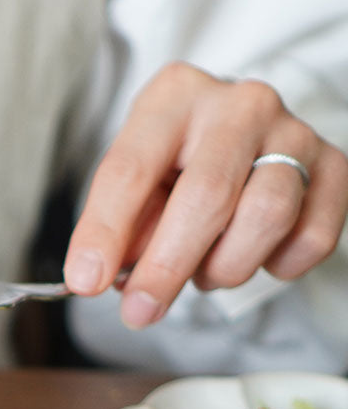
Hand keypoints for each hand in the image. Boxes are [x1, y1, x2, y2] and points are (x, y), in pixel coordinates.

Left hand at [63, 62, 347, 327]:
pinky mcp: (335, 165)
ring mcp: (293, 131)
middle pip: (205, 195)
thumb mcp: (133, 184)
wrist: (241, 138)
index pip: (130, 168)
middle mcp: (239, 104)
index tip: (85, 282)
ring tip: (203, 274)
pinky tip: (254, 258)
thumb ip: (120, 227)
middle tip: (140, 312)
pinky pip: (312, 235)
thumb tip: (103, 277)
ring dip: (225, 267)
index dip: (104, 231)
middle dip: (166, 267)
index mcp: (173, 97)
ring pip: (265, 216)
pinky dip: (277, 265)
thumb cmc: (174, 166)